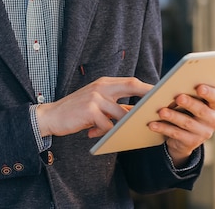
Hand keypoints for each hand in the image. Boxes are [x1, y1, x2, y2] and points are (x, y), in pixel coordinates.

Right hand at [36, 77, 152, 138]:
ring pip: (121, 113)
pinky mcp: (89, 110)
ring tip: (127, 132)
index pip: (131, 81)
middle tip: (162, 103)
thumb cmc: (76, 112)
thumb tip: (136, 113)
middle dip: (149, 93)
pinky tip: (92, 133)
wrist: (51, 116)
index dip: (148, 87)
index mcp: (104, 83)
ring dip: (126, 125)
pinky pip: (107, 126)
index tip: (163, 93)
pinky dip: (105, 132)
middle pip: (131, 85)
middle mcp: (101, 86)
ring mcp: (95, 97)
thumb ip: (115, 106)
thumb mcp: (96, 104)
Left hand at [149, 84, 214, 166]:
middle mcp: (214, 120)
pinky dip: (163, 128)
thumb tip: (173, 85)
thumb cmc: (188, 108)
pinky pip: (176, 134)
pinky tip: (153, 124)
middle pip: (202, 110)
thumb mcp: (193, 100)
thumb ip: (189, 92)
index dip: (209, 93)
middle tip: (179, 97)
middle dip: (189, 103)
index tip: (199, 87)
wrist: (186, 135)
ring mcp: (204, 133)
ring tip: (161, 111)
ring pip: (187, 123)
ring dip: (173, 116)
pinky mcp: (191, 142)